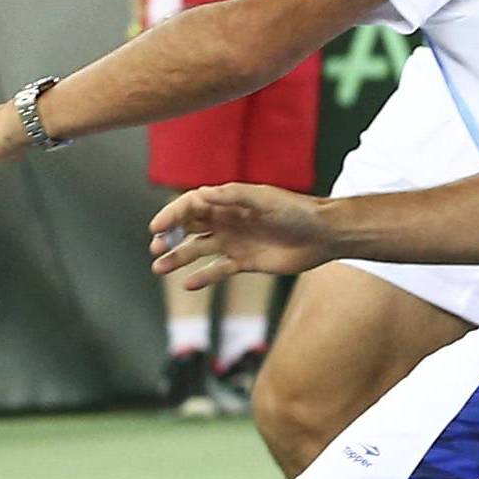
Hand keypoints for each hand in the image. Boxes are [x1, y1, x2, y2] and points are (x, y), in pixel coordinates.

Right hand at [149, 186, 335, 288]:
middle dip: (169, 236)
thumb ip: (232, 196)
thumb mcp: (263, 199)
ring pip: (198, 250)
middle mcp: (228, 221)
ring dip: (178, 258)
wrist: (322, 235)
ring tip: (158, 268)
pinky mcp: (245, 262)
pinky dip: (202, 277)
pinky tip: (188, 284)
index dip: (171, 215)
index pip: (191, 206)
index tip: (156, 228)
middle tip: (155, 248)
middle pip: (189, 227)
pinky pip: (218, 270)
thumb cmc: (295, 211)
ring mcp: (235, 242)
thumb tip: (200, 193)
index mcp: (229, 202)